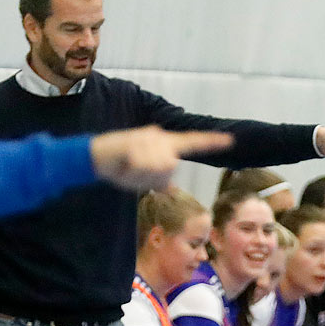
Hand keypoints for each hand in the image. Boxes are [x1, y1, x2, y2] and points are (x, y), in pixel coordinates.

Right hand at [88, 126, 233, 190]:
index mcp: (164, 145)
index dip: (211, 142)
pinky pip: (140, 163)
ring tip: (129, 165)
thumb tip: (169, 188)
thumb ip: (157, 179)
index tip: (230, 140)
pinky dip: (131, 169)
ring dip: (141, 172)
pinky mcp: (133, 140)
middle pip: (169, 166)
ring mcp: (146, 137)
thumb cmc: (120, 167)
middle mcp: (159, 137)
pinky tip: (123, 163)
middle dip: (152, 175)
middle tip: (135, 170)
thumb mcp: (142, 177)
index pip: (192, 142)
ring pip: (156, 165)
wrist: (94, 157)